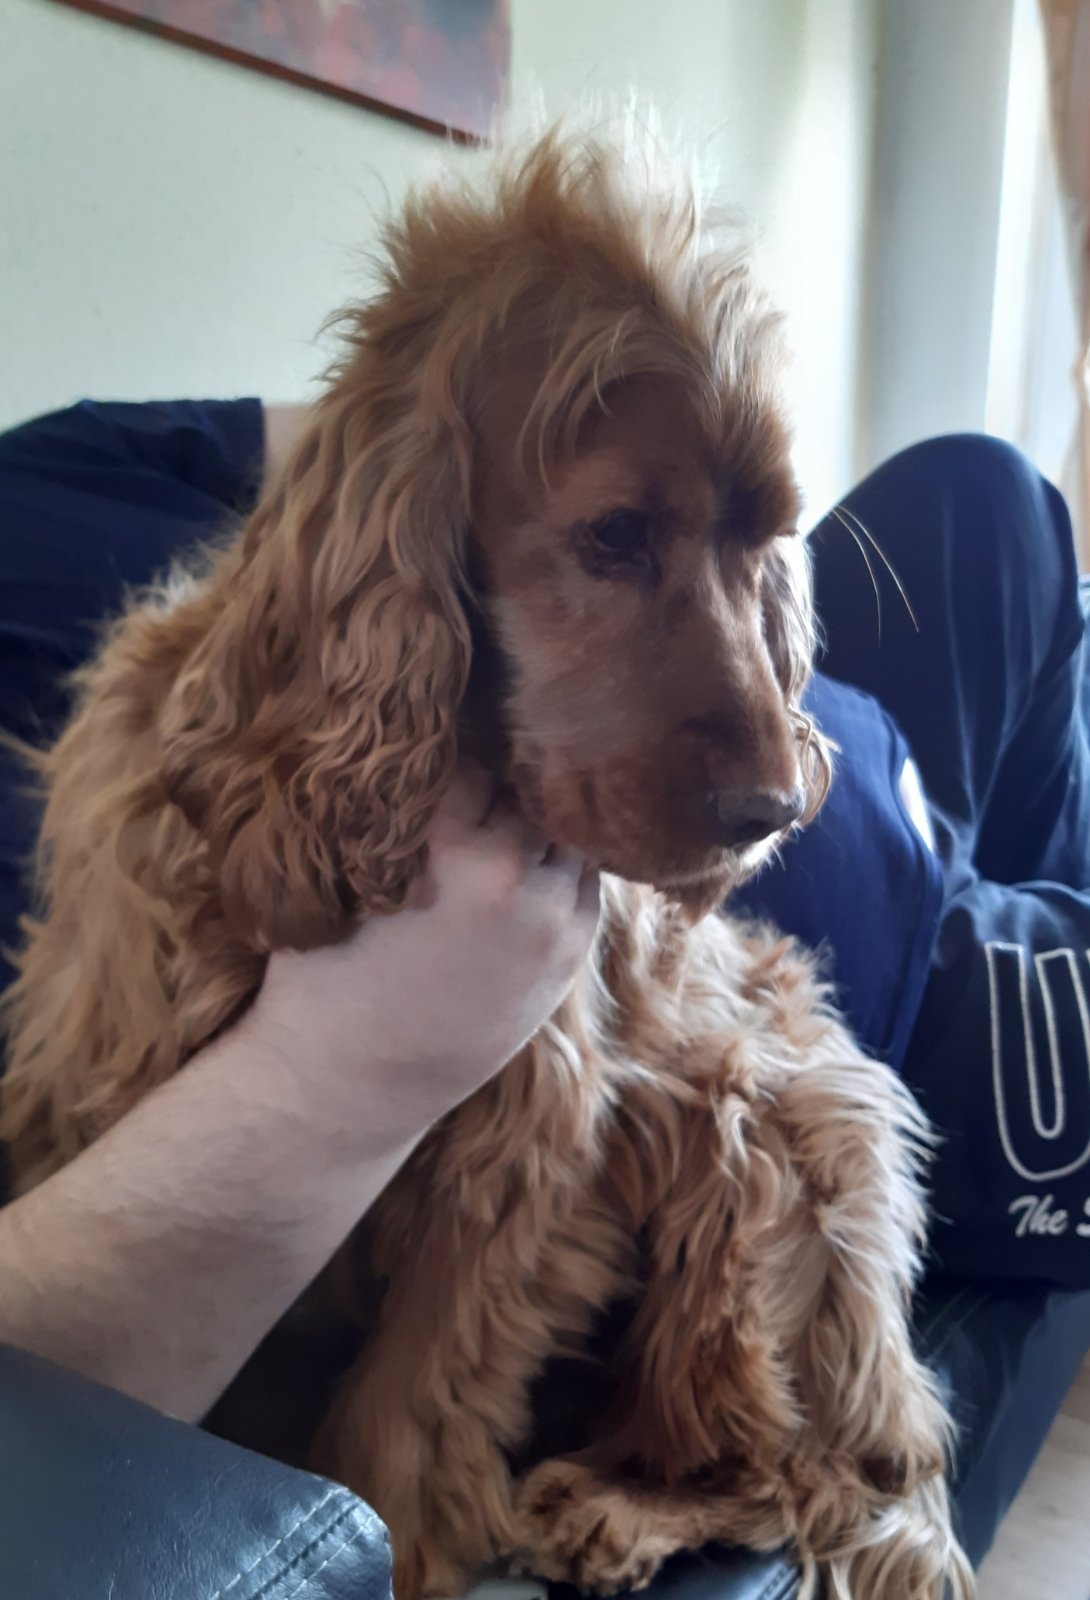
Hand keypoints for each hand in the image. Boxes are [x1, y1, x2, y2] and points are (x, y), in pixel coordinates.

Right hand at [247, 764, 600, 1147]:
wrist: (352, 1084)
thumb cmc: (325, 974)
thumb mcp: (348, 873)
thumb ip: (402, 812)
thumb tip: (433, 744)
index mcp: (444, 846)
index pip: (475, 755)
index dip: (461, 740)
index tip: (451, 732)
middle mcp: (508, 875)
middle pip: (530, 786)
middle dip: (508, 773)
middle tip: (487, 764)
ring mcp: (548, 918)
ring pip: (569, 832)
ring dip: (544, 816)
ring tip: (514, 808)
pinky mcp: (569, 955)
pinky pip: (587, 880)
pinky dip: (565, 861)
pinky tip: (538, 854)